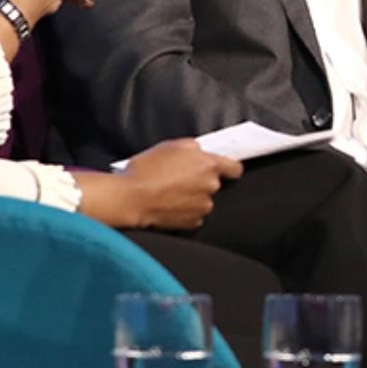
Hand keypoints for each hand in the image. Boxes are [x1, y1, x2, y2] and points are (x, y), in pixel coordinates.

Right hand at [116, 138, 240, 230]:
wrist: (131, 198)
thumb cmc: (146, 170)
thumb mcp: (170, 146)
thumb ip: (193, 147)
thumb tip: (200, 152)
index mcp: (209, 165)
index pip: (235, 168)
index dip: (228, 168)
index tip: (223, 169)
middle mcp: (211, 186)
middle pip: (215, 183)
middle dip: (201, 181)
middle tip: (179, 178)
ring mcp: (204, 205)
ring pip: (204, 199)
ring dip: (192, 196)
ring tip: (170, 192)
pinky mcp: (194, 221)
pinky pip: (194, 214)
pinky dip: (185, 210)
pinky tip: (169, 204)